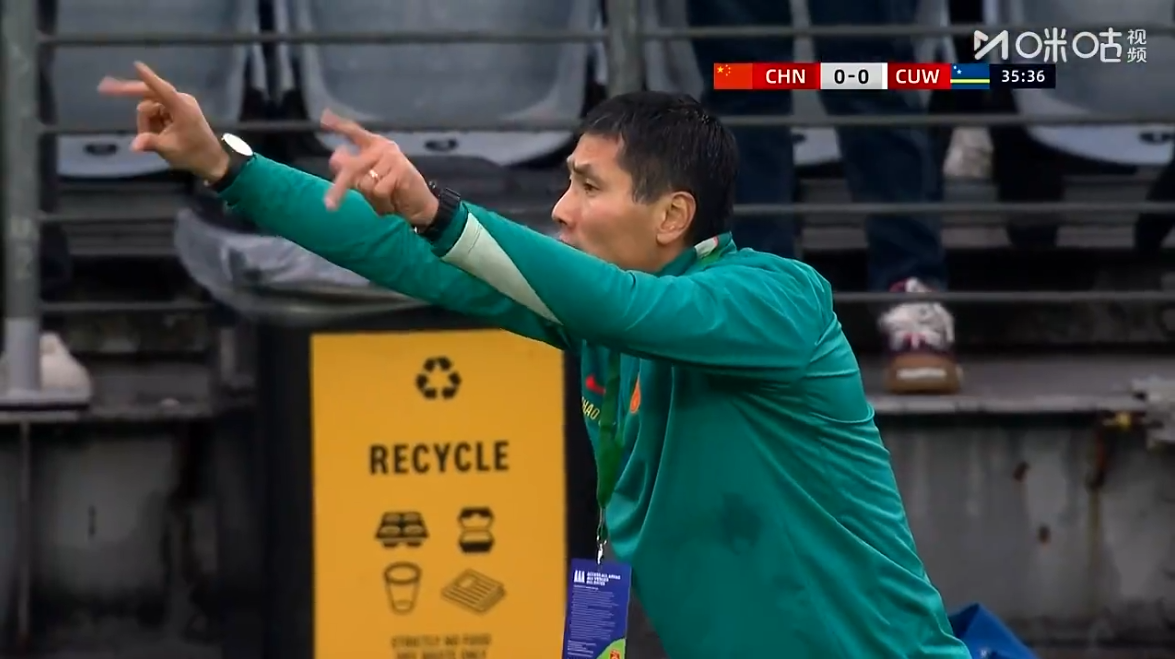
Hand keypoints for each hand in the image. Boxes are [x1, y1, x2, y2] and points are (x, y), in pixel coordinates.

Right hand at [97, 62, 227, 181]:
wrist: (211, 160)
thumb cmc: (193, 154)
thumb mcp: (170, 150)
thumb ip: (150, 143)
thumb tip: (134, 145)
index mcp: (182, 107)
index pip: (162, 90)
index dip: (148, 78)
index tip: (137, 65)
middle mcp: (179, 101)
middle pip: (148, 93)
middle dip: (128, 92)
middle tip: (104, 88)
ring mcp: (177, 104)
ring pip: (148, 107)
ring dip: (146, 122)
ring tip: (156, 139)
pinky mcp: (175, 110)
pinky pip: (154, 112)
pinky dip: (151, 123)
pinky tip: (158, 134)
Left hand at [321, 111, 437, 224]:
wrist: (419, 205)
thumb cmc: (393, 192)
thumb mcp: (370, 181)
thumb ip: (353, 171)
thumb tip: (335, 159)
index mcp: (373, 145)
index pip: (354, 132)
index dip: (339, 126)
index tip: (324, 119)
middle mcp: (382, 147)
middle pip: (352, 167)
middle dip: (340, 188)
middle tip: (329, 206)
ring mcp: (392, 157)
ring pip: (365, 183)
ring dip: (372, 197)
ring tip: (386, 198)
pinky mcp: (401, 170)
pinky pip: (379, 190)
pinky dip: (383, 202)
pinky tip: (393, 201)